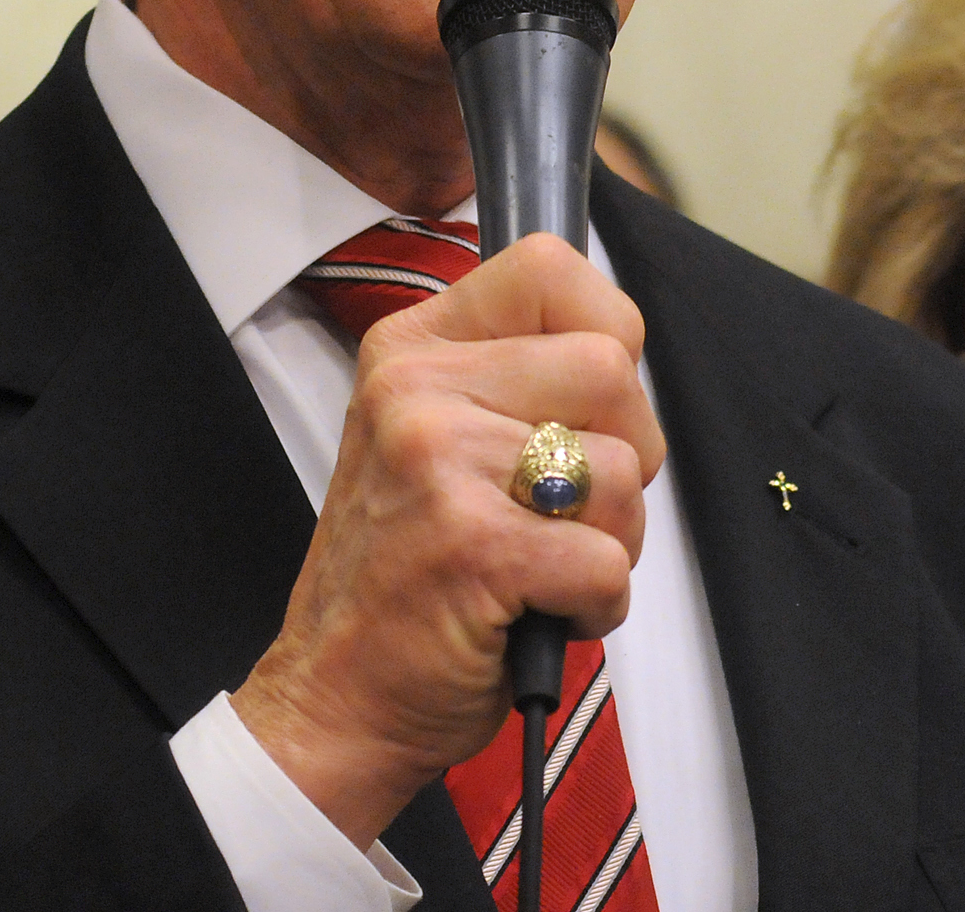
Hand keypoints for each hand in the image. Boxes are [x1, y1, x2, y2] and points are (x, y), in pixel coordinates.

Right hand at [230, 233, 664, 846]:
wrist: (335, 699)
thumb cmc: (414, 571)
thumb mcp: (439, 436)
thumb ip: (521, 376)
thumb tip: (624, 345)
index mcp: (413, 348)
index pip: (549, 265)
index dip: (607, 330)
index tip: (587, 403)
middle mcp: (416, 390)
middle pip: (611, 366)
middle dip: (629, 450)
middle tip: (572, 509)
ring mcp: (439, 465)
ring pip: (624, 467)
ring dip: (614, 538)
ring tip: (546, 567)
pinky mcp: (473, 548)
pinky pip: (610, 557)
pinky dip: (600, 603)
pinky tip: (542, 613)